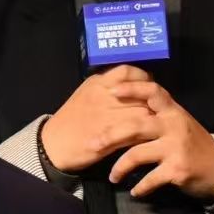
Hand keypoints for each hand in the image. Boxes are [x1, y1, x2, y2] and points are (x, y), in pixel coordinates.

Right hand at [41, 64, 158, 172]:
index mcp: (97, 83)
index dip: (143, 78)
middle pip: (140, 93)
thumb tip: (132, 86)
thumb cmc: (70, 118)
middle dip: (153, 101)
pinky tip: (148, 137)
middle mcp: (105, 96)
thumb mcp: (86, 93)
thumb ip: (106, 87)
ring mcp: (109, 116)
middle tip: (158, 107)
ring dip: (153, 119)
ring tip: (157, 123)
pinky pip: (136, 133)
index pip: (128, 71)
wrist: (55, 142)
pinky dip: (145, 135)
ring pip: (143, 113)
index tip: (148, 86)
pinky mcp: (111, 137)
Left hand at [106, 80, 213, 202]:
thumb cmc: (191, 142)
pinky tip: (134, 192)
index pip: (152, 91)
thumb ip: (155, 113)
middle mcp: (173, 125)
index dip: (132, 88)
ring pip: (137, 154)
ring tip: (113, 176)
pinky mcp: (177, 170)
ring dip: (120, 167)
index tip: (111, 90)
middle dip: (110, 136)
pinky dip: (140, 188)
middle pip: (135, 126)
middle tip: (93, 144)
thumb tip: (123, 102)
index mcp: (172, 111)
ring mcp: (175, 148)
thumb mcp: (177, 121)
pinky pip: (150, 179)